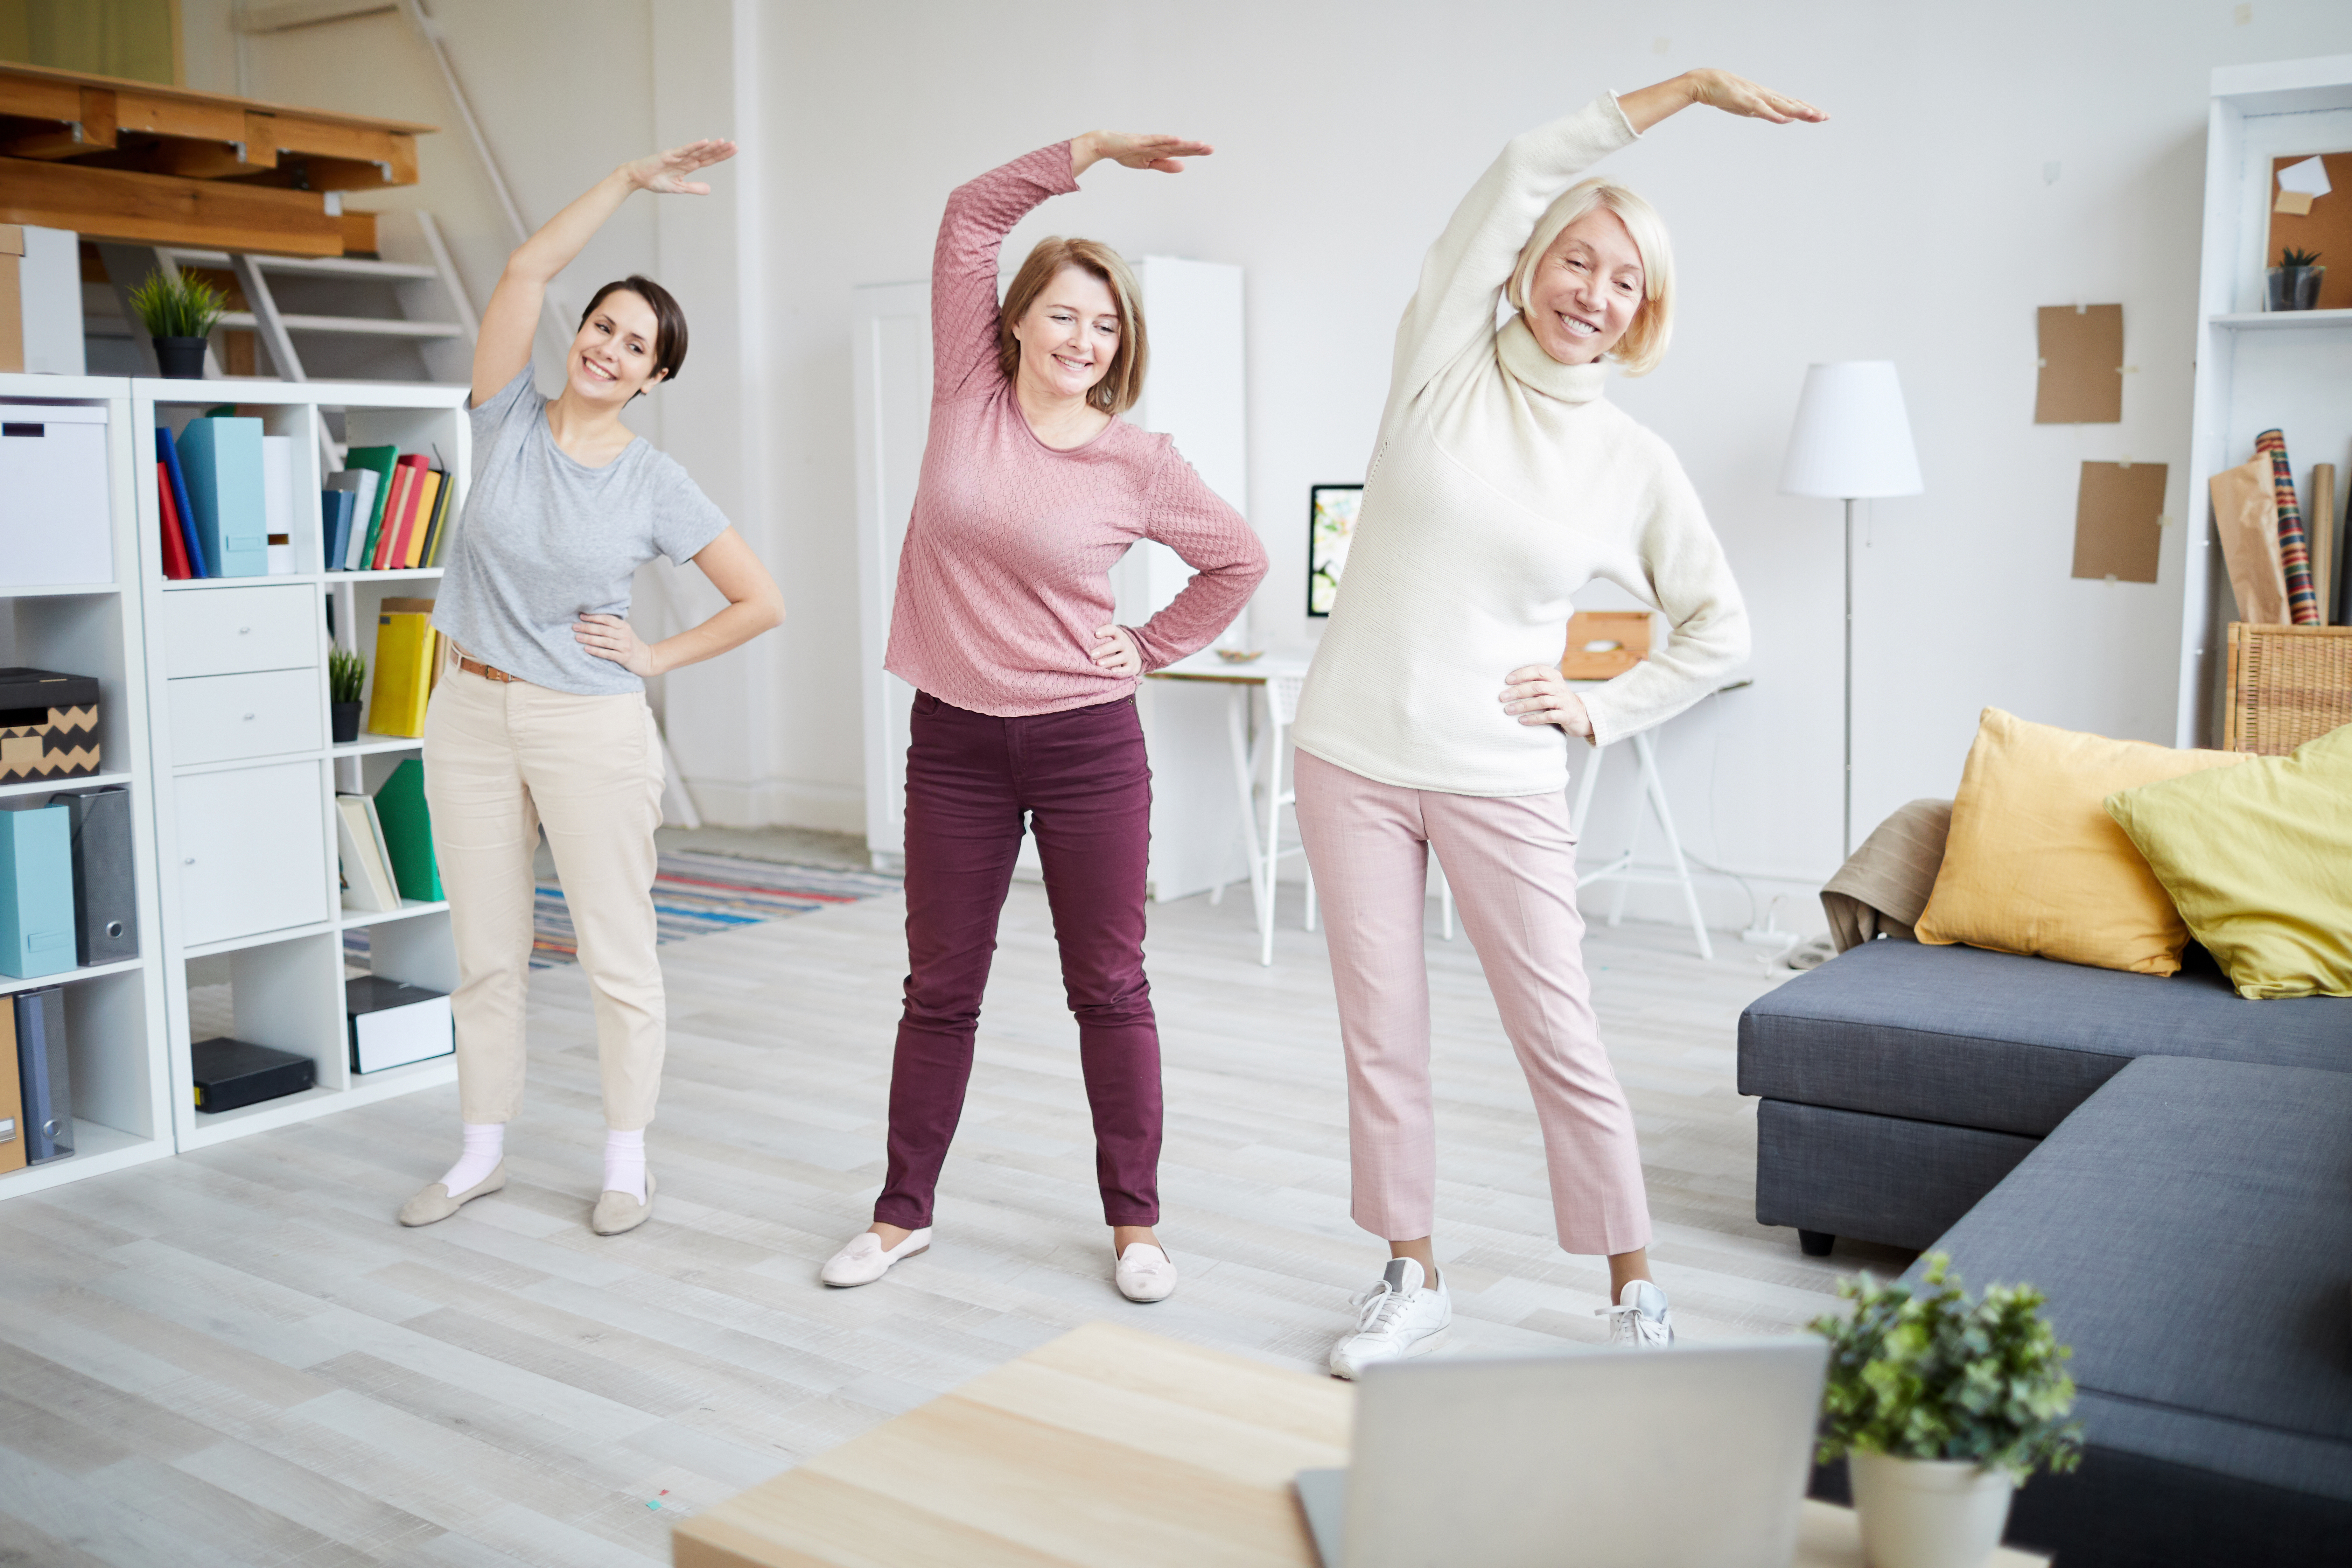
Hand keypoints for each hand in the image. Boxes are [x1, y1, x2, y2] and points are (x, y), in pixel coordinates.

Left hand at [575, 613, 659, 675]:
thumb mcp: (625, 632)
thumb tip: (591, 620)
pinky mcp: (624, 658)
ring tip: (577, 638)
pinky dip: (596, 651)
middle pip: (603, 629)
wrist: (646, 659)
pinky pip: (607, 653)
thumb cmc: (631, 645)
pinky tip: (586, 649)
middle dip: (587, 628)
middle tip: (574, 627)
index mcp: (624, 626)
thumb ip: (613, 626)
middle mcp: (625, 635)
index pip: (607, 619)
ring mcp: (625, 646)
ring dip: (589, 639)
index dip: (593, 617)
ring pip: (604, 641)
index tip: (581, 616)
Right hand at [620, 138, 737, 194]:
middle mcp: (686, 159)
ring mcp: (678, 156)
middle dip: (721, 150)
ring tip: (724, 142)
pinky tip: (705, 142)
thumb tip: (710, 190)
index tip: (733, 151)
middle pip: (707, 154)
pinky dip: (694, 146)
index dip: (721, 156)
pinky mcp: (669, 155)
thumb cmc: (656, 181)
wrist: (638, 178)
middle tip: (735, 145)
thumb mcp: (679, 188)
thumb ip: (694, 188)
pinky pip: (684, 150)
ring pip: (698, 150)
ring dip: (710, 147)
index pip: (709, 160)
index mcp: (689, 166)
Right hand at [1072, 131, 1213, 176]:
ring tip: (1200, 145)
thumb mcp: (1147, 163)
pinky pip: (1154, 141)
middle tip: (1212, 148)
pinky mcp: (1138, 141)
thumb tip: (1183, 166)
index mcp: (1159, 151)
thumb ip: (1164, 165)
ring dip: (1184, 144)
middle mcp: (1157, 144)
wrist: (1104, 145)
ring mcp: (1148, 142)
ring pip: (1169, 143)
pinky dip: (1165, 140)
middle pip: (1179, 147)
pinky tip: (1177, 139)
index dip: (1195, 151)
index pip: (1180, 151)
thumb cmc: (1125, 153)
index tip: (1209, 150)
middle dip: (1195, 148)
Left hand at [1090, 623, 1143, 676]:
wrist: (1134, 655)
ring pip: (1121, 657)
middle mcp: (1125, 644)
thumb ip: (1100, 638)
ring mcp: (1129, 655)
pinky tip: (1111, 672)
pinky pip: (1127, 669)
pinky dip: (1120, 671)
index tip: (1096, 634)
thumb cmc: (1115, 646)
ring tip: (1098, 664)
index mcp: (1119, 635)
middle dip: (1104, 649)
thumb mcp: (1112, 638)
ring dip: (1109, 661)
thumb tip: (1081, 638)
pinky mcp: (1131, 666)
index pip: (1113, 630)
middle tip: (1092, 654)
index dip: (1105, 631)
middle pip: (1117, 645)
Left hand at [1500, 665, 1592, 736]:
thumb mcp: (1550, 687)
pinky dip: (1534, 719)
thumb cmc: (1558, 700)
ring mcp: (1563, 701)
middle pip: (1536, 686)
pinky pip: (1548, 716)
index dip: (1522, 674)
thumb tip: (1509, 683)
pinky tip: (1522, 721)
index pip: (1538, 670)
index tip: (1507, 680)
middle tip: (1502, 697)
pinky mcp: (1566, 715)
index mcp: (1554, 677)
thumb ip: (1535, 682)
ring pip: (1541, 701)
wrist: (1582, 715)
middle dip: (1518, 691)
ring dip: (1523, 706)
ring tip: (1508, 710)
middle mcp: (1559, 687)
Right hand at [1617, 70, 1825, 133]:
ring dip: (1796, 110)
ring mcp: (1755, 97)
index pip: (1791, 105)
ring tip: (1812, 115)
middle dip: (1809, 111)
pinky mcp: (1744, 100)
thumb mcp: (1749, 107)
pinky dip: (1773, 114)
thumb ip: (1766, 112)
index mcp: (1766, 99)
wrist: (1707, 82)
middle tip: (1826, 117)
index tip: (1822, 115)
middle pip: (1791, 104)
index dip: (1807, 110)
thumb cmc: (1725, 94)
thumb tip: (1784, 118)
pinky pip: (1761, 109)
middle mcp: (1765, 96)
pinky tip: (1784, 119)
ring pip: (1780, 105)